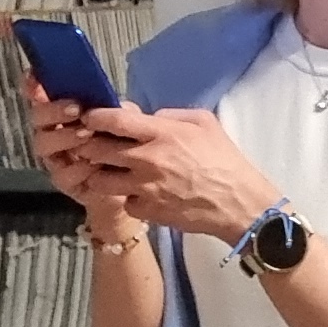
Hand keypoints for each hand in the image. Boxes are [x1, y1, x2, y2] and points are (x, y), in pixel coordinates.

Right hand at [23, 76, 142, 248]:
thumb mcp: (122, 120)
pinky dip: (77, 168)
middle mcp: (52, 133)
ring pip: (43, 145)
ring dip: (63, 137)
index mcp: (62, 113)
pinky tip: (94, 164)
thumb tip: (113, 101)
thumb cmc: (123, 144)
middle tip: (75, 109)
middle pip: (37, 118)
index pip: (40, 95)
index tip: (34, 78)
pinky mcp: (65, 182)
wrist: (132, 183)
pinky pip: (62, 175)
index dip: (33, 85)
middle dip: (53, 111)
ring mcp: (55, 158)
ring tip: (86, 134)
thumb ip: (113, 109)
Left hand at [86, 105, 279, 242]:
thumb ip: (171, 115)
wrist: (238, 204)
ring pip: (100, 180)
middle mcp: (148, 160)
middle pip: (97, 150)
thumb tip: (146, 117)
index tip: (90, 118)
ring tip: (110, 171)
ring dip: (100, 174)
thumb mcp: (204, 123)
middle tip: (94, 145)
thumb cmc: (224, 160)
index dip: (95, 117)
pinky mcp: (147, 211)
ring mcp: (144, 188)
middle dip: (89, 146)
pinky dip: (126, 198)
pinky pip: (123, 202)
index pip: (115, 120)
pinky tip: (138, 194)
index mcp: (162, 134)